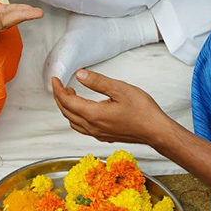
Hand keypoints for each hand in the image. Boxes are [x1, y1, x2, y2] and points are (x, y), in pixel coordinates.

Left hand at [51, 69, 175, 148]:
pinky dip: (76, 117)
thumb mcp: (120, 89)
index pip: (67, 101)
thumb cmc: (142, 111)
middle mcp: (93, 127)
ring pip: (73, 122)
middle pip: (66, 112)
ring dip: (67, 108)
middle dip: (60, 98)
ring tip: (71, 94)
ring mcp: (98, 134)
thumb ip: (98, 82)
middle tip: (59, 84)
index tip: (55, 79)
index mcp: (94, 114)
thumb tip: (79, 74)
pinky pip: (82, 128)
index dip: (58, 89)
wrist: (156, 131)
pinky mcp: (104, 136)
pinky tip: (83, 109)